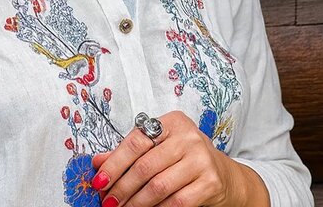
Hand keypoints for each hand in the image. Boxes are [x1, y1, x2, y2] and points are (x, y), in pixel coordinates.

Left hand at [87, 111, 268, 206]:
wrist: (224, 175)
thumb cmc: (186, 159)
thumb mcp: (159, 148)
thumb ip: (129, 153)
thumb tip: (98, 161)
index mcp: (172, 123)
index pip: (135, 142)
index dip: (114, 164)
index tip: (99, 181)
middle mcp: (188, 137)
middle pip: (145, 166)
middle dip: (122, 188)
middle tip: (108, 201)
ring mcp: (201, 159)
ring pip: (158, 186)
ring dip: (136, 203)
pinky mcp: (210, 182)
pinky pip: (176, 202)